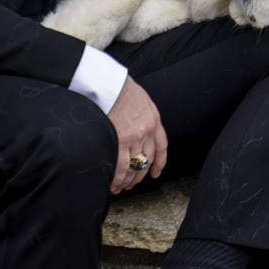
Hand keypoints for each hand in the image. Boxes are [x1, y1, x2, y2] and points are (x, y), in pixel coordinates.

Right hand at [107, 73, 166, 191]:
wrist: (108, 81)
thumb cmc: (118, 87)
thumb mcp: (139, 98)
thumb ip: (141, 113)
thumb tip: (134, 122)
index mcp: (154, 119)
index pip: (161, 146)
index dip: (159, 162)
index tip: (155, 173)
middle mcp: (147, 130)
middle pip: (147, 160)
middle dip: (139, 175)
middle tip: (131, 184)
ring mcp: (134, 136)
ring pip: (134, 166)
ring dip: (127, 180)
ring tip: (120, 187)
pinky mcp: (119, 140)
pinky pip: (120, 166)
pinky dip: (117, 178)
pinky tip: (113, 184)